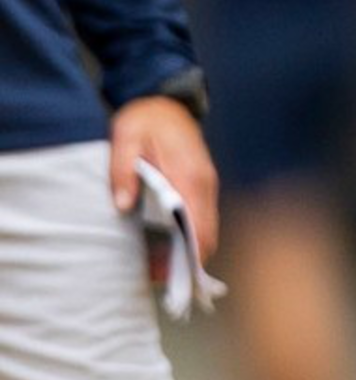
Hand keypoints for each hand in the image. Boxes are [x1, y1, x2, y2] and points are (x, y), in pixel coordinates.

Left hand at [108, 95, 218, 267]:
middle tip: (161, 278)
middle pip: (208, 232)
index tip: (174, 274)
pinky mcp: (202, 184)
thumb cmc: (145, 120)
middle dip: (189, 259)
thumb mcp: (125, 139)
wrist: (165, 101)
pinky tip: (167, 245)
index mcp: (189, 175)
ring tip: (158, 267)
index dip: (191, 253)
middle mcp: (205, 183)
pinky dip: (189, 235)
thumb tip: (123, 207)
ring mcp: (207, 184)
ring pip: (207, 226)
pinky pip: (201, 216)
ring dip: (189, 249)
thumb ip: (123, 172)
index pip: (199, 224)